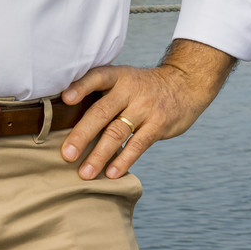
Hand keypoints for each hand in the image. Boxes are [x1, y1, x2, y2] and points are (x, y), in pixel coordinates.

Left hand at [59, 39, 235, 179]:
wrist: (185, 84)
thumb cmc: (142, 86)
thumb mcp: (123, 78)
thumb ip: (101, 92)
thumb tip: (65, 115)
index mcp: (117, 76)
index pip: (96, 77)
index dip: (80, 87)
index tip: (65, 99)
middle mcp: (130, 90)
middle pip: (102, 112)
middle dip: (82, 135)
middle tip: (66, 155)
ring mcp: (145, 108)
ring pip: (117, 133)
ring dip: (99, 155)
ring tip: (85, 173)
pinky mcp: (159, 125)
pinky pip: (138, 145)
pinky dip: (123, 160)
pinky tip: (111, 173)